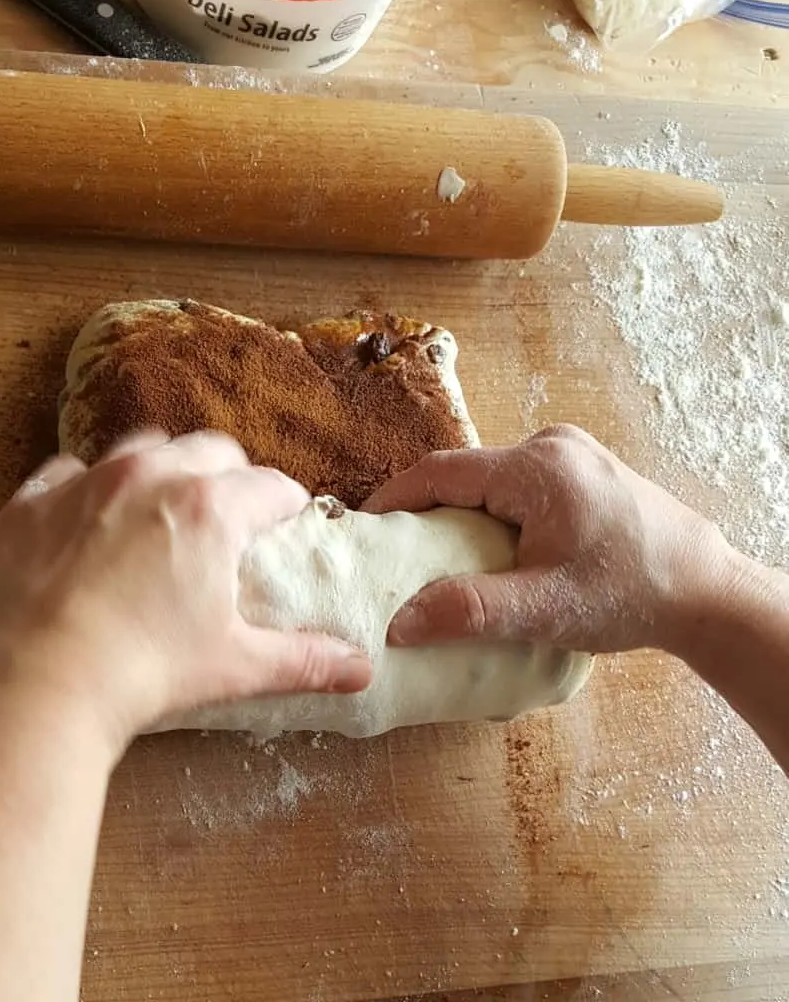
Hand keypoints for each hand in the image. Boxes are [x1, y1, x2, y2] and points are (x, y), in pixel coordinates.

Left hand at [0, 431, 370, 752]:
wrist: (36, 685)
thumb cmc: (145, 672)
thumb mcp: (235, 665)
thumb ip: (304, 660)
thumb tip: (361, 670)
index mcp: (211, 509)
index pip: (270, 487)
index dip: (285, 505)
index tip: (285, 522)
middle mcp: (150, 476)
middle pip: (210, 450)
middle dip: (230, 475)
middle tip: (230, 516)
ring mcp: (86, 483)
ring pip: (141, 447)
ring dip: (162, 468)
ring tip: (163, 506)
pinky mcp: (32, 503)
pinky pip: (68, 472)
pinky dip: (87, 488)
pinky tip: (89, 520)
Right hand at [362, 425, 736, 653]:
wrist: (706, 590)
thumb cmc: (631, 594)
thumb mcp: (545, 609)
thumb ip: (469, 611)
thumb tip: (399, 624)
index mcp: (538, 468)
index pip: (441, 471)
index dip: (394, 498)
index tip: (364, 528)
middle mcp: (552, 446)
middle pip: (463, 472)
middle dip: (424, 508)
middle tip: (397, 550)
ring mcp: (569, 454)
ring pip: (488, 478)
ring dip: (458, 510)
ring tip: (435, 553)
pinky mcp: (580, 469)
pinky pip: (513, 483)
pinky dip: (488, 510)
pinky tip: (486, 546)